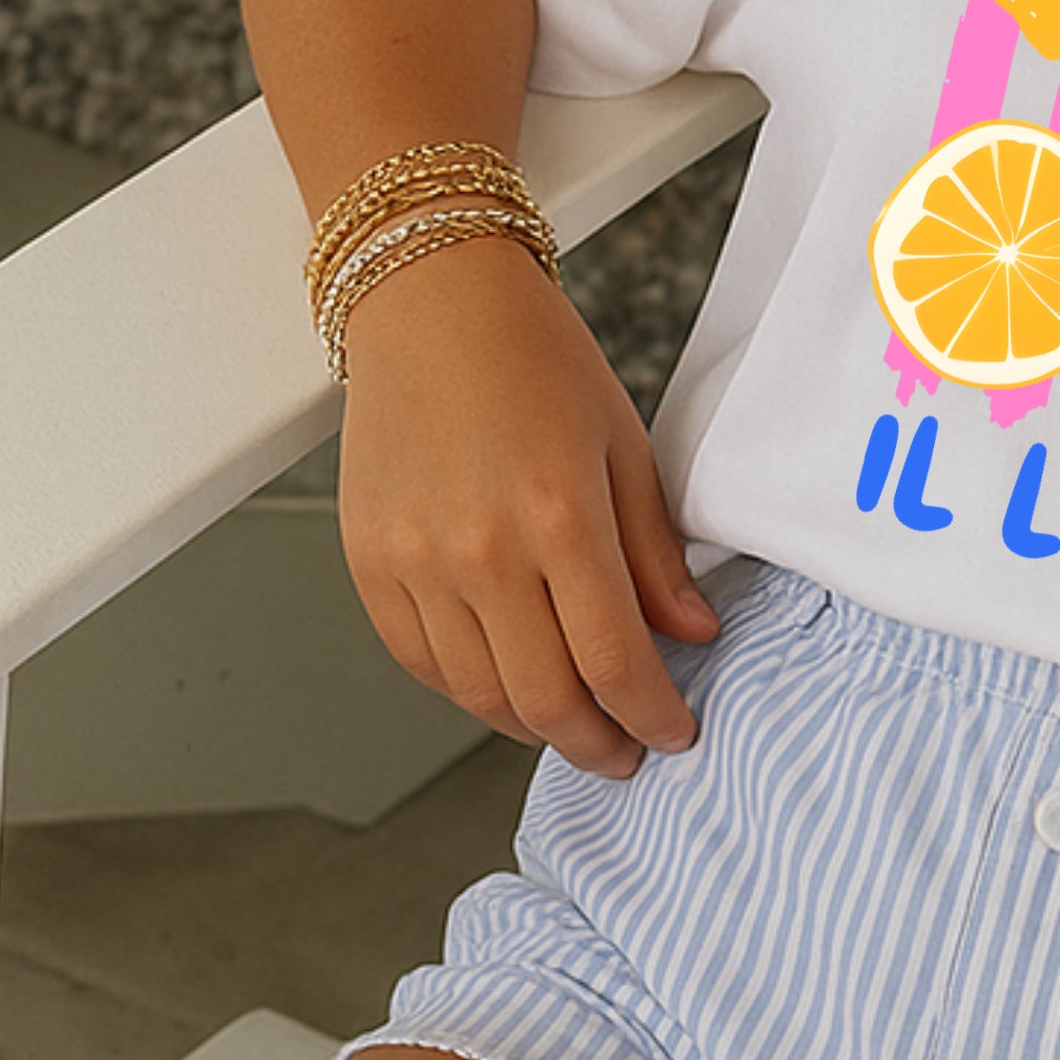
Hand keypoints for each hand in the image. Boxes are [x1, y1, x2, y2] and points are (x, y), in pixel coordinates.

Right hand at [334, 232, 721, 781]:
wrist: (433, 308)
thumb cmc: (538, 362)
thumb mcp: (626, 445)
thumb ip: (654, 553)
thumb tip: (692, 631)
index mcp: (560, 517)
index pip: (614, 660)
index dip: (652, 714)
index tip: (675, 732)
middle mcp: (480, 552)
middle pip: (545, 698)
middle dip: (598, 742)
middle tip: (630, 751)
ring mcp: (414, 563)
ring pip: (479, 695)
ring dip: (534, 727)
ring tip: (577, 726)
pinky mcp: (368, 564)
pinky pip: (422, 663)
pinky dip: (470, 692)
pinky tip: (510, 687)